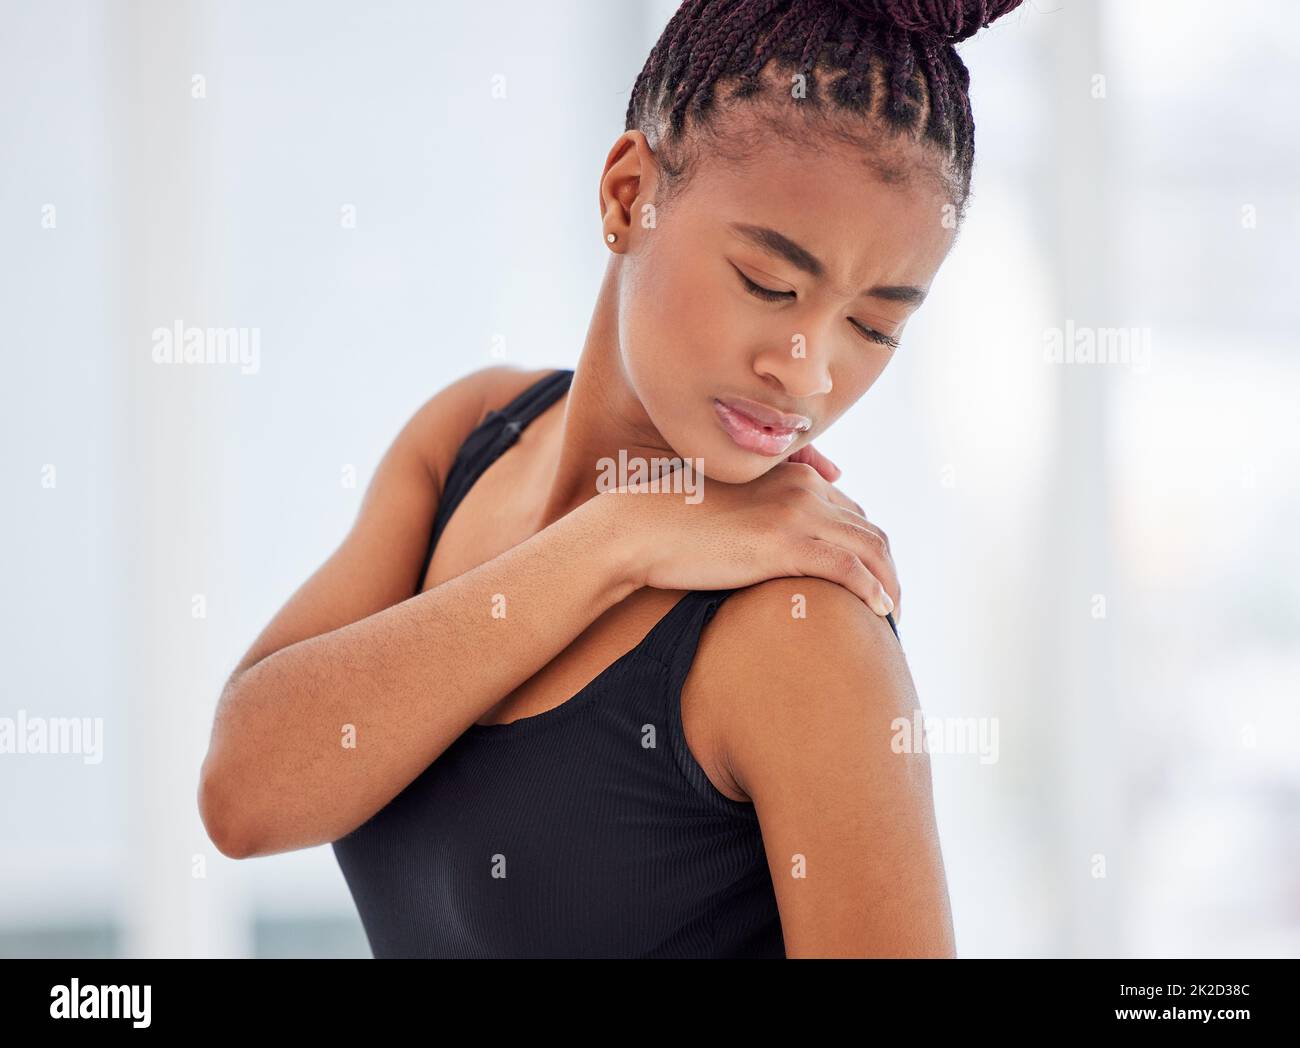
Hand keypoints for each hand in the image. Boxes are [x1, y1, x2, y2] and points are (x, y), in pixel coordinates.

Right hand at [600, 444, 899, 618]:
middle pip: (870, 532)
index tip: (872, 585)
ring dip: (890, 586)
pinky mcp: (785, 543)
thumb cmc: (673, 521)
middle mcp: (803, 487)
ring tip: (892, 618)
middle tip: (890, 607)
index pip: (853, 514)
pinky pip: (849, 568)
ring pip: (870, 550)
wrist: (638, 529)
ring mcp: (796, 513)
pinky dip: (873, 592)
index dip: (868, 553)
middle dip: (887, 572)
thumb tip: (786, 517)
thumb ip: (763, 503)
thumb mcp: (726, 504)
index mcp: (792, 476)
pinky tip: (880, 613)